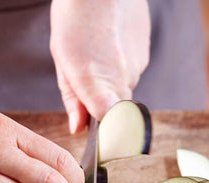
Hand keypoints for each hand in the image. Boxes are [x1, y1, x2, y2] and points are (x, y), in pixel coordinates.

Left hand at [50, 0, 150, 132]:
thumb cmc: (74, 17)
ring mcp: (138, 68)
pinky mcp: (146, 55)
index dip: (106, 137)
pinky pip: (132, 70)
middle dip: (101, 102)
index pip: (109, 128)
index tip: (100, 140)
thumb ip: (72, 99)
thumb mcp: (62, 60)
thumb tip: (78, 128)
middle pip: (115, 108)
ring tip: (96, 53)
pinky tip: (110, 45)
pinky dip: (121, 64)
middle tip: (84, 77)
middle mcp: (123, 81)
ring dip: (111, 80)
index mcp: (96, 85)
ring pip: (124, 87)